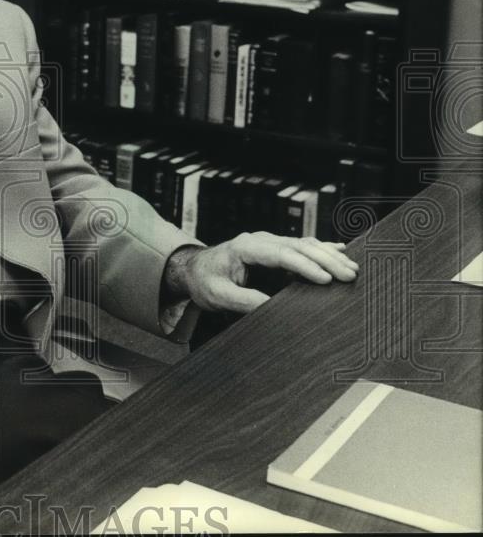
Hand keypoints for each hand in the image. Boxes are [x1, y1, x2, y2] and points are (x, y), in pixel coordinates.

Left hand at [165, 232, 358, 313]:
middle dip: (326, 259)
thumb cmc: (205, 281)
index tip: (326, 279)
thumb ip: (243, 300)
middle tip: (350, 274)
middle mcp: (259, 239)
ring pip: (303, 244)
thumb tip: (271, 307)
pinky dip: (322, 249)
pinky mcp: (273, 247)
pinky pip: (301, 246)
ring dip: (328, 254)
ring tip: (352, 267)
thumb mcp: (218, 295)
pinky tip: (341, 251)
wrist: (194, 269)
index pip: (281, 254)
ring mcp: (267, 241)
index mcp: (245, 247)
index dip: (305, 265)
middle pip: (298, 246)